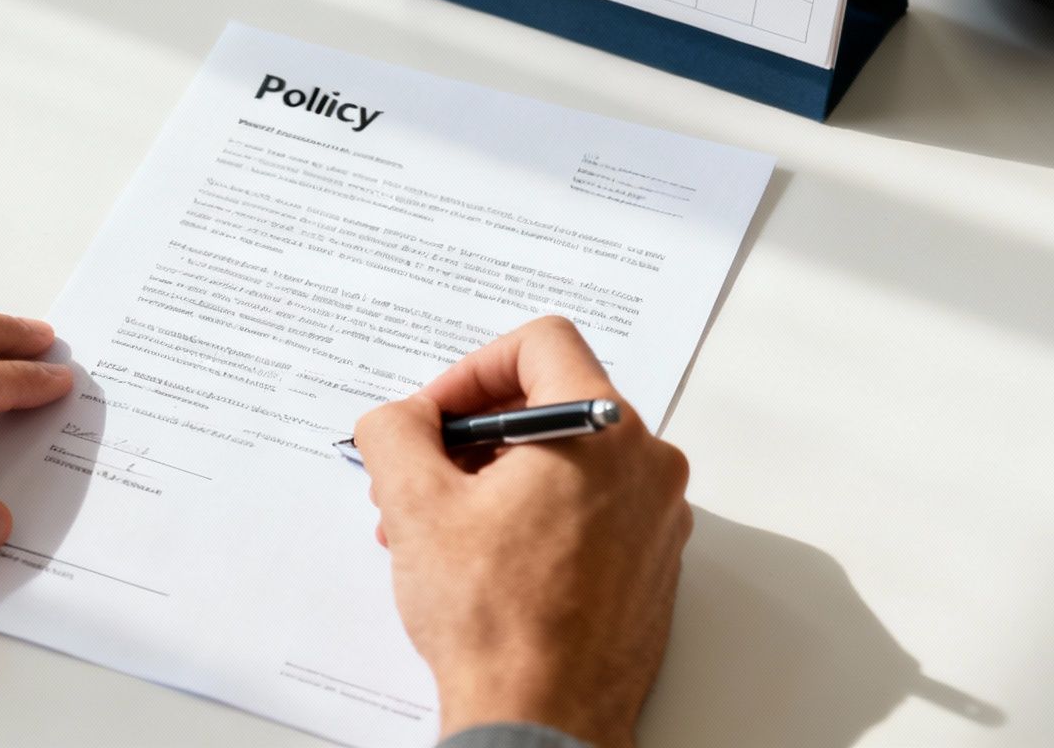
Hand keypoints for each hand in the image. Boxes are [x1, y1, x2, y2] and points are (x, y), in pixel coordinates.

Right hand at [354, 316, 691, 747]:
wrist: (542, 719)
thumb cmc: (498, 621)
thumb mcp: (417, 504)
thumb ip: (396, 431)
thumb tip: (397, 417)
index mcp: (602, 429)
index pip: (542, 343)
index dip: (473, 369)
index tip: (436, 415)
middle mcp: (646, 464)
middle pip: (552, 404)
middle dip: (473, 435)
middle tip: (422, 475)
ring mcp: (656, 517)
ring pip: (567, 462)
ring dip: (494, 480)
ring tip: (435, 529)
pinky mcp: (650, 563)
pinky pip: (589, 509)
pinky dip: (532, 516)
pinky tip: (481, 560)